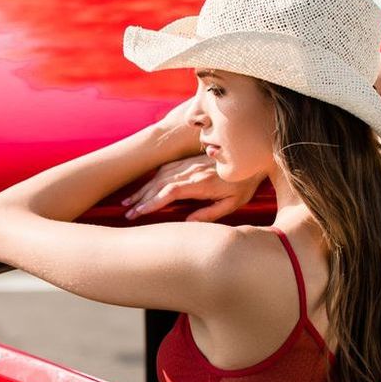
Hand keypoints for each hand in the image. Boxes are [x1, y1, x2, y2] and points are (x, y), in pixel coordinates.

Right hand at [122, 154, 258, 220]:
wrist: (253, 158)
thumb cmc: (244, 184)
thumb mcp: (233, 204)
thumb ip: (209, 214)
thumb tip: (187, 223)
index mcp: (202, 183)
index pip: (171, 192)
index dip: (153, 202)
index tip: (138, 212)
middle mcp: (192, 171)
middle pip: (160, 184)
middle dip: (141, 198)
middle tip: (127, 212)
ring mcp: (189, 164)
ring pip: (160, 176)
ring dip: (143, 189)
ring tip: (128, 201)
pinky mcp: (188, 160)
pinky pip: (165, 169)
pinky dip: (152, 179)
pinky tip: (144, 188)